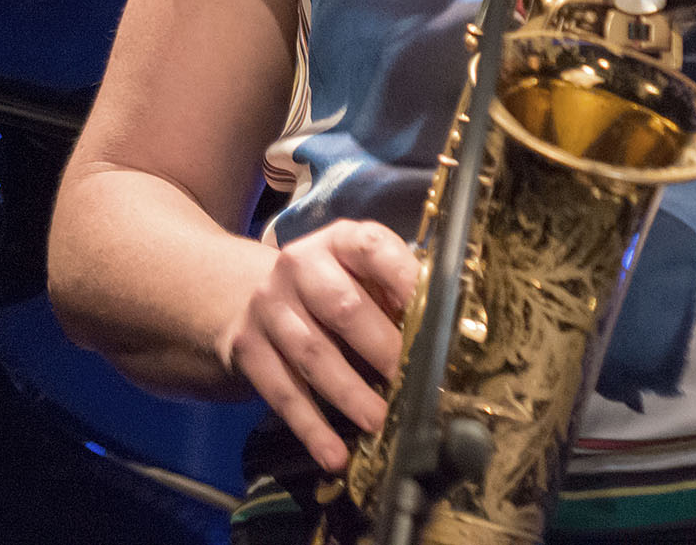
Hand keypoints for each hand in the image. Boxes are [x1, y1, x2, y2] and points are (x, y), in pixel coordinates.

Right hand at [213, 219, 418, 472]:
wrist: (247, 296)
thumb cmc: (333, 286)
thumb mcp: (363, 275)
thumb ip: (398, 294)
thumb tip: (449, 335)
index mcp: (341, 240)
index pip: (374, 249)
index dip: (406, 281)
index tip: (435, 317)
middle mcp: (299, 266)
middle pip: (343, 308)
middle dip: (382, 348)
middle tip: (415, 382)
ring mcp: (268, 307)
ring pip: (312, 355)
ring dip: (350, 394)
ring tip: (381, 422)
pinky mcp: (246, 348)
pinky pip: (282, 392)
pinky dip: (311, 427)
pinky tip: (334, 455)